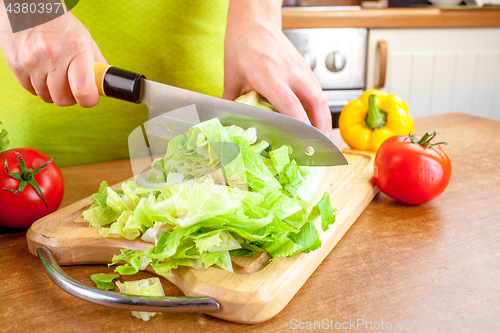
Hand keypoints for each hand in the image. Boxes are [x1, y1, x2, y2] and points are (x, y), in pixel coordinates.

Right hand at [0, 10, 105, 106]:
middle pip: (64, 99)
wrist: (26, 7)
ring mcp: (32, 61)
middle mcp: (53, 56)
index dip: (89, 100)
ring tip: (56, 75)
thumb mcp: (85, 39)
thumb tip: (106, 85)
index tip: (91, 98)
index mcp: (76, 48)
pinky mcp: (16, 65)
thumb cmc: (59, 23)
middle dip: (71, 97)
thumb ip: (97, 64)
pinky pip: (32, 90)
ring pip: (47, 97)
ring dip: (54, 91)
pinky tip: (43, 72)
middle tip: (73, 86)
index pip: (84, 90)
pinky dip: (39, 86)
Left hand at [223, 0, 331, 137]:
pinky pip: (317, 92)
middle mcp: (289, 71)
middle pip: (316, 101)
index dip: (298, 125)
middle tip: (319, 149)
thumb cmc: (242, 46)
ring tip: (320, 141)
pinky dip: (320, 110)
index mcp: (267, 74)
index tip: (300, 143)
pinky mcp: (306, 69)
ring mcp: (300, 69)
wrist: (254, 21)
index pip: (289, 103)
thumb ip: (232, 105)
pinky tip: (315, 123)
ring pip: (321, 98)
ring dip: (324, 121)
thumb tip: (231, 127)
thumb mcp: (231, 78)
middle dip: (321, 128)